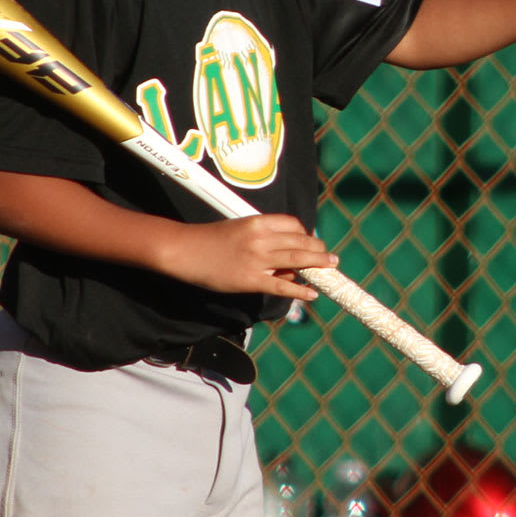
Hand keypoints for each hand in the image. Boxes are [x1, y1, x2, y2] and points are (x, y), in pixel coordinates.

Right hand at [156, 214, 333, 299]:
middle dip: (319, 250)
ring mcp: (257, 259)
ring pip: (297, 260)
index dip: (306, 234)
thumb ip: (263, 239)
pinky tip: (311, 294)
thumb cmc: (210, 239)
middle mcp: (262, 238)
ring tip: (330, 268)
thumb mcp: (240, 229)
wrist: (184, 250)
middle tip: (330, 258)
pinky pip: (281, 286)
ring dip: (318, 264)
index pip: (294, 225)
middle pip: (301, 241)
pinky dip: (299, 291)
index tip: (311, 241)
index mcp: (259, 222)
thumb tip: (285, 259)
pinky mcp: (250, 280)